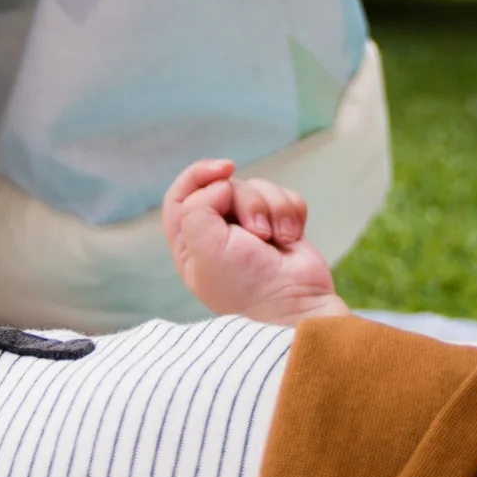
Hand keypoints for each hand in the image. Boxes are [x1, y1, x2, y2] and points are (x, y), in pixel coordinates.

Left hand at [161, 158, 346, 324]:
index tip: (224, 170)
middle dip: (248, 202)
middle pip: (226, 186)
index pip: (182, 194)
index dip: (200, 174)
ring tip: (278, 240)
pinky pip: (285, 197)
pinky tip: (292, 237)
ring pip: (259, 188)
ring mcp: (251, 229)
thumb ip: (197, 207)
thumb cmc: (245, 285)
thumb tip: (221, 185)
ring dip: (273, 210)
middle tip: (258, 233)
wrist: (295, 306)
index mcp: (191, 242)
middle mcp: (219, 233)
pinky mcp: (281, 226)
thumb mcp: (204, 249)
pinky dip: (291, 213)